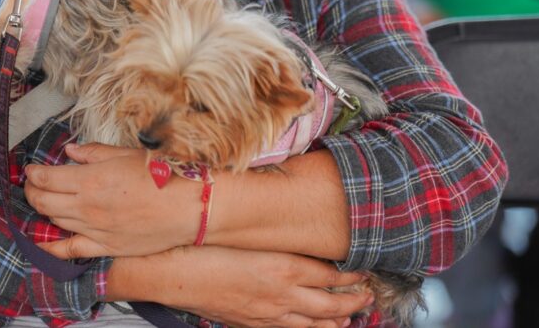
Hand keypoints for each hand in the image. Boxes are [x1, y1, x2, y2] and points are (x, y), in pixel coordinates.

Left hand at [24, 143, 202, 257]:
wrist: (189, 207)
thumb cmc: (162, 175)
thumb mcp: (125, 154)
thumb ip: (93, 153)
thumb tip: (69, 151)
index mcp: (91, 179)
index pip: (47, 178)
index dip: (33, 174)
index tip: (31, 170)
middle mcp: (88, 206)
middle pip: (44, 201)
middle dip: (31, 192)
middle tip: (31, 185)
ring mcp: (95, 229)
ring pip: (54, 221)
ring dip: (41, 211)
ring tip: (40, 202)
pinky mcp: (106, 247)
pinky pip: (71, 250)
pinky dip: (52, 247)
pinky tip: (41, 243)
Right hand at [112, 246, 372, 327]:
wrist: (170, 273)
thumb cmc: (203, 246)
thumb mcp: (245, 231)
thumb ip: (274, 229)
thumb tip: (294, 220)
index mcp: (283, 268)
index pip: (331, 274)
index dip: (353, 274)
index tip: (366, 268)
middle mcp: (281, 295)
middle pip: (331, 304)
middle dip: (354, 301)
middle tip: (369, 295)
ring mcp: (267, 313)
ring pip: (314, 324)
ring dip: (336, 320)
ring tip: (351, 316)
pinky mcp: (251, 322)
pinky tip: (312, 327)